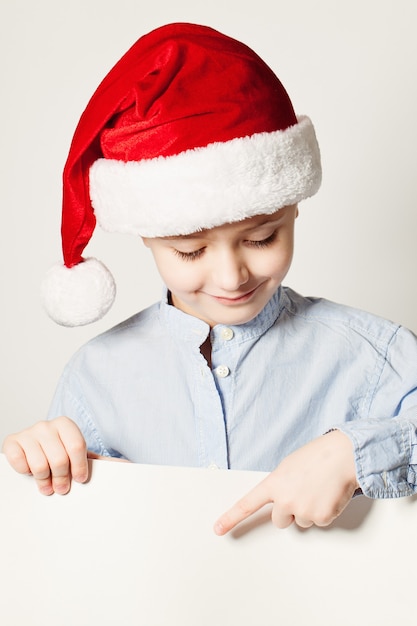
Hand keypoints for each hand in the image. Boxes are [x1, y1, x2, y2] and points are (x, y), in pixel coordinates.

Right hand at [2, 416, 87, 494]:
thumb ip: (93, 457)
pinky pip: (19, 463)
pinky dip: (26, 472)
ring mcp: (28, 433)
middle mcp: (46, 426)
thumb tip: (118, 464)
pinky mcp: (11, 442)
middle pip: (59, 459)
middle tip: (62, 488)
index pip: (76, 446)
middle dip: (62, 479)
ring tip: (47, 485)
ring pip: (40, 465)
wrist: (31, 444)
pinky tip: (30, 471)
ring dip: (44, 481)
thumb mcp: (75, 451)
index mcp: (65, 424)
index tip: (80, 479)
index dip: (80, 466)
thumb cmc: (57, 449)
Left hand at [214, 430, 358, 534]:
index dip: (231, 518)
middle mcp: (285, 500)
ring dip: (308, 510)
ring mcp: (303, 510)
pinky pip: (319, 522)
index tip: (218, 529)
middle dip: (289, 511)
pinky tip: (328, 494)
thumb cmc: (317, 456)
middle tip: (303, 492)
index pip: (247, 504)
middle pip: (279, 521)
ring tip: (318, 489)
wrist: (343, 455)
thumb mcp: (288, 467)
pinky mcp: (321, 518)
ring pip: (301, 522)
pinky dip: (324, 511)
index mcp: (274, 484)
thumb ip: (279, 485)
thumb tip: (280, 501)